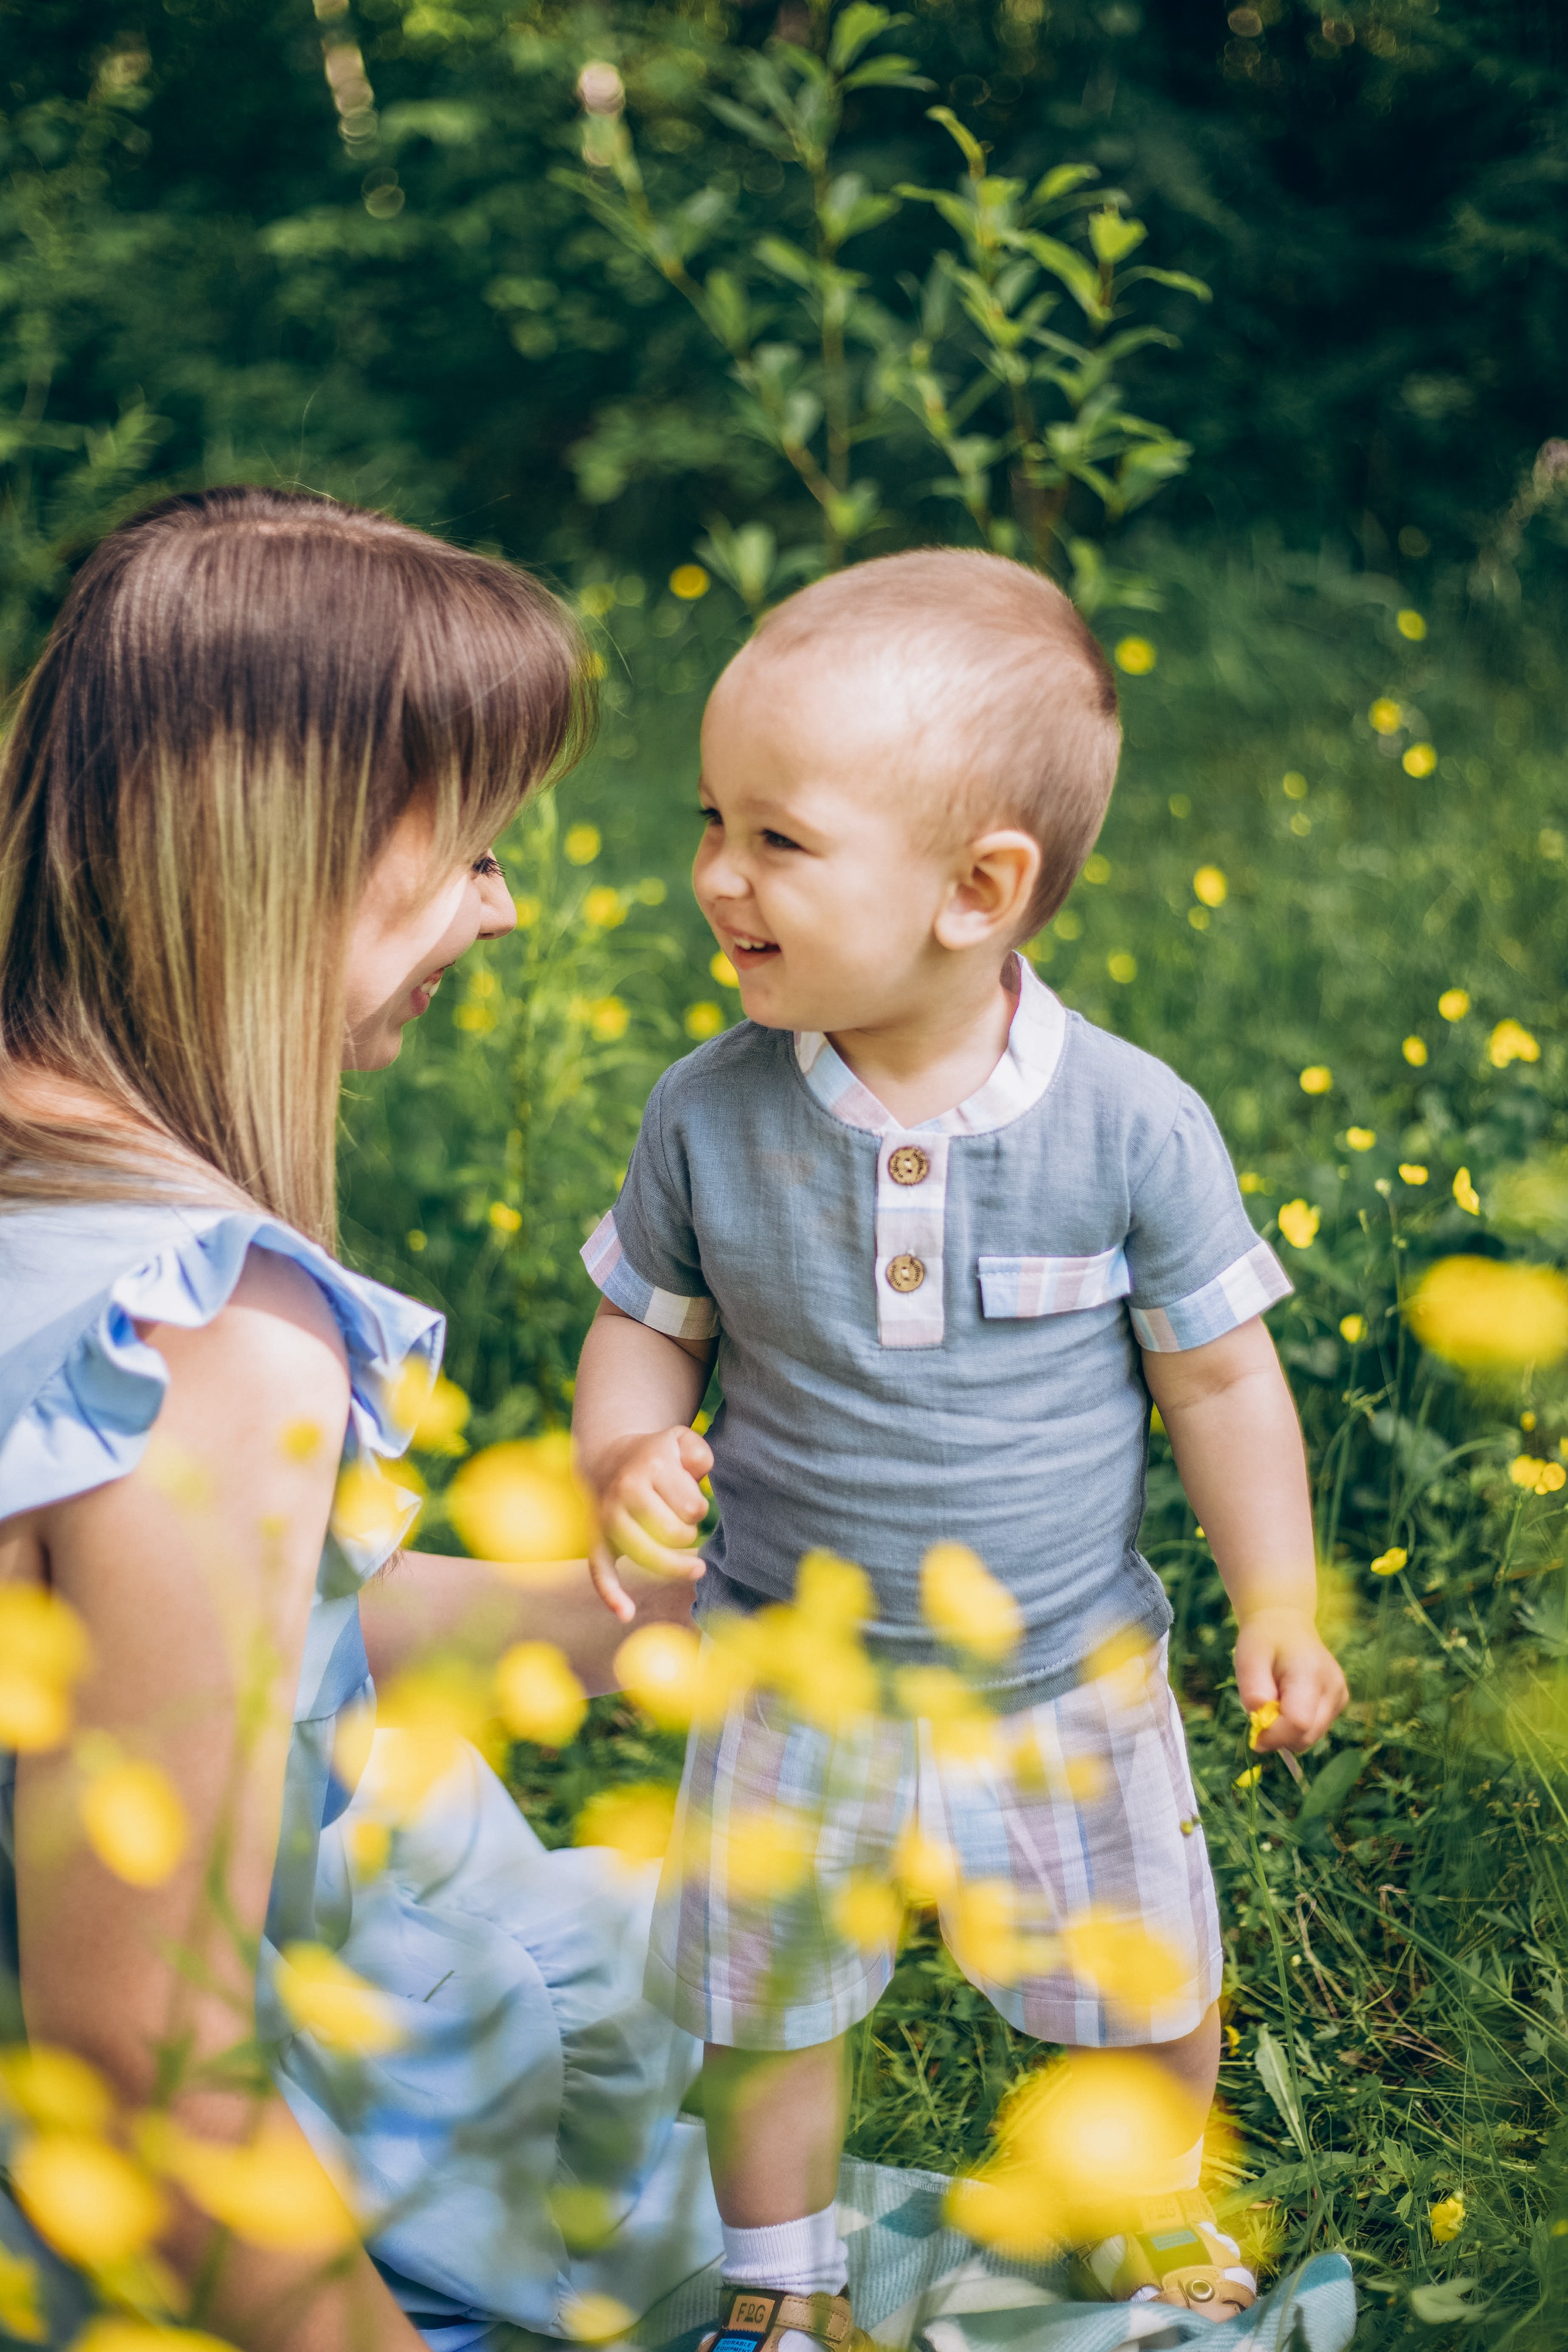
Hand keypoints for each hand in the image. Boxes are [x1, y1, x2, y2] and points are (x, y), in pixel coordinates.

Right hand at [585, 1424, 712, 1623]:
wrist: (607, 1459)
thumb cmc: (656, 1456)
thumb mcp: (680, 1440)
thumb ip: (699, 1451)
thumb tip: (696, 1473)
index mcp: (651, 1466)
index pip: (693, 1509)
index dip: (699, 1509)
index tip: (691, 1500)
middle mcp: (625, 1492)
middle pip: (676, 1535)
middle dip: (687, 1533)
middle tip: (678, 1518)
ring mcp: (608, 1518)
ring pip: (650, 1556)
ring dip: (672, 1560)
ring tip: (681, 1553)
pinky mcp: (596, 1540)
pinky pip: (601, 1572)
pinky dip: (613, 1595)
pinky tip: (627, 1613)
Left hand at [1233, 1606, 1347, 1751]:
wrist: (1286, 1624)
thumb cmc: (1264, 1641)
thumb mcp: (1247, 1660)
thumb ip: (1253, 1693)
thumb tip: (1262, 1726)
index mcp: (1310, 1673)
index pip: (1298, 1723)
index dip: (1273, 1736)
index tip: (1254, 1732)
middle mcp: (1333, 1687)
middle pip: (1306, 1736)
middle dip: (1279, 1734)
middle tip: (1263, 1708)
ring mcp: (1340, 1696)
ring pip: (1311, 1737)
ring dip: (1287, 1729)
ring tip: (1277, 1699)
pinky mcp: (1340, 1702)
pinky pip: (1315, 1729)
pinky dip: (1297, 1723)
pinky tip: (1290, 1699)